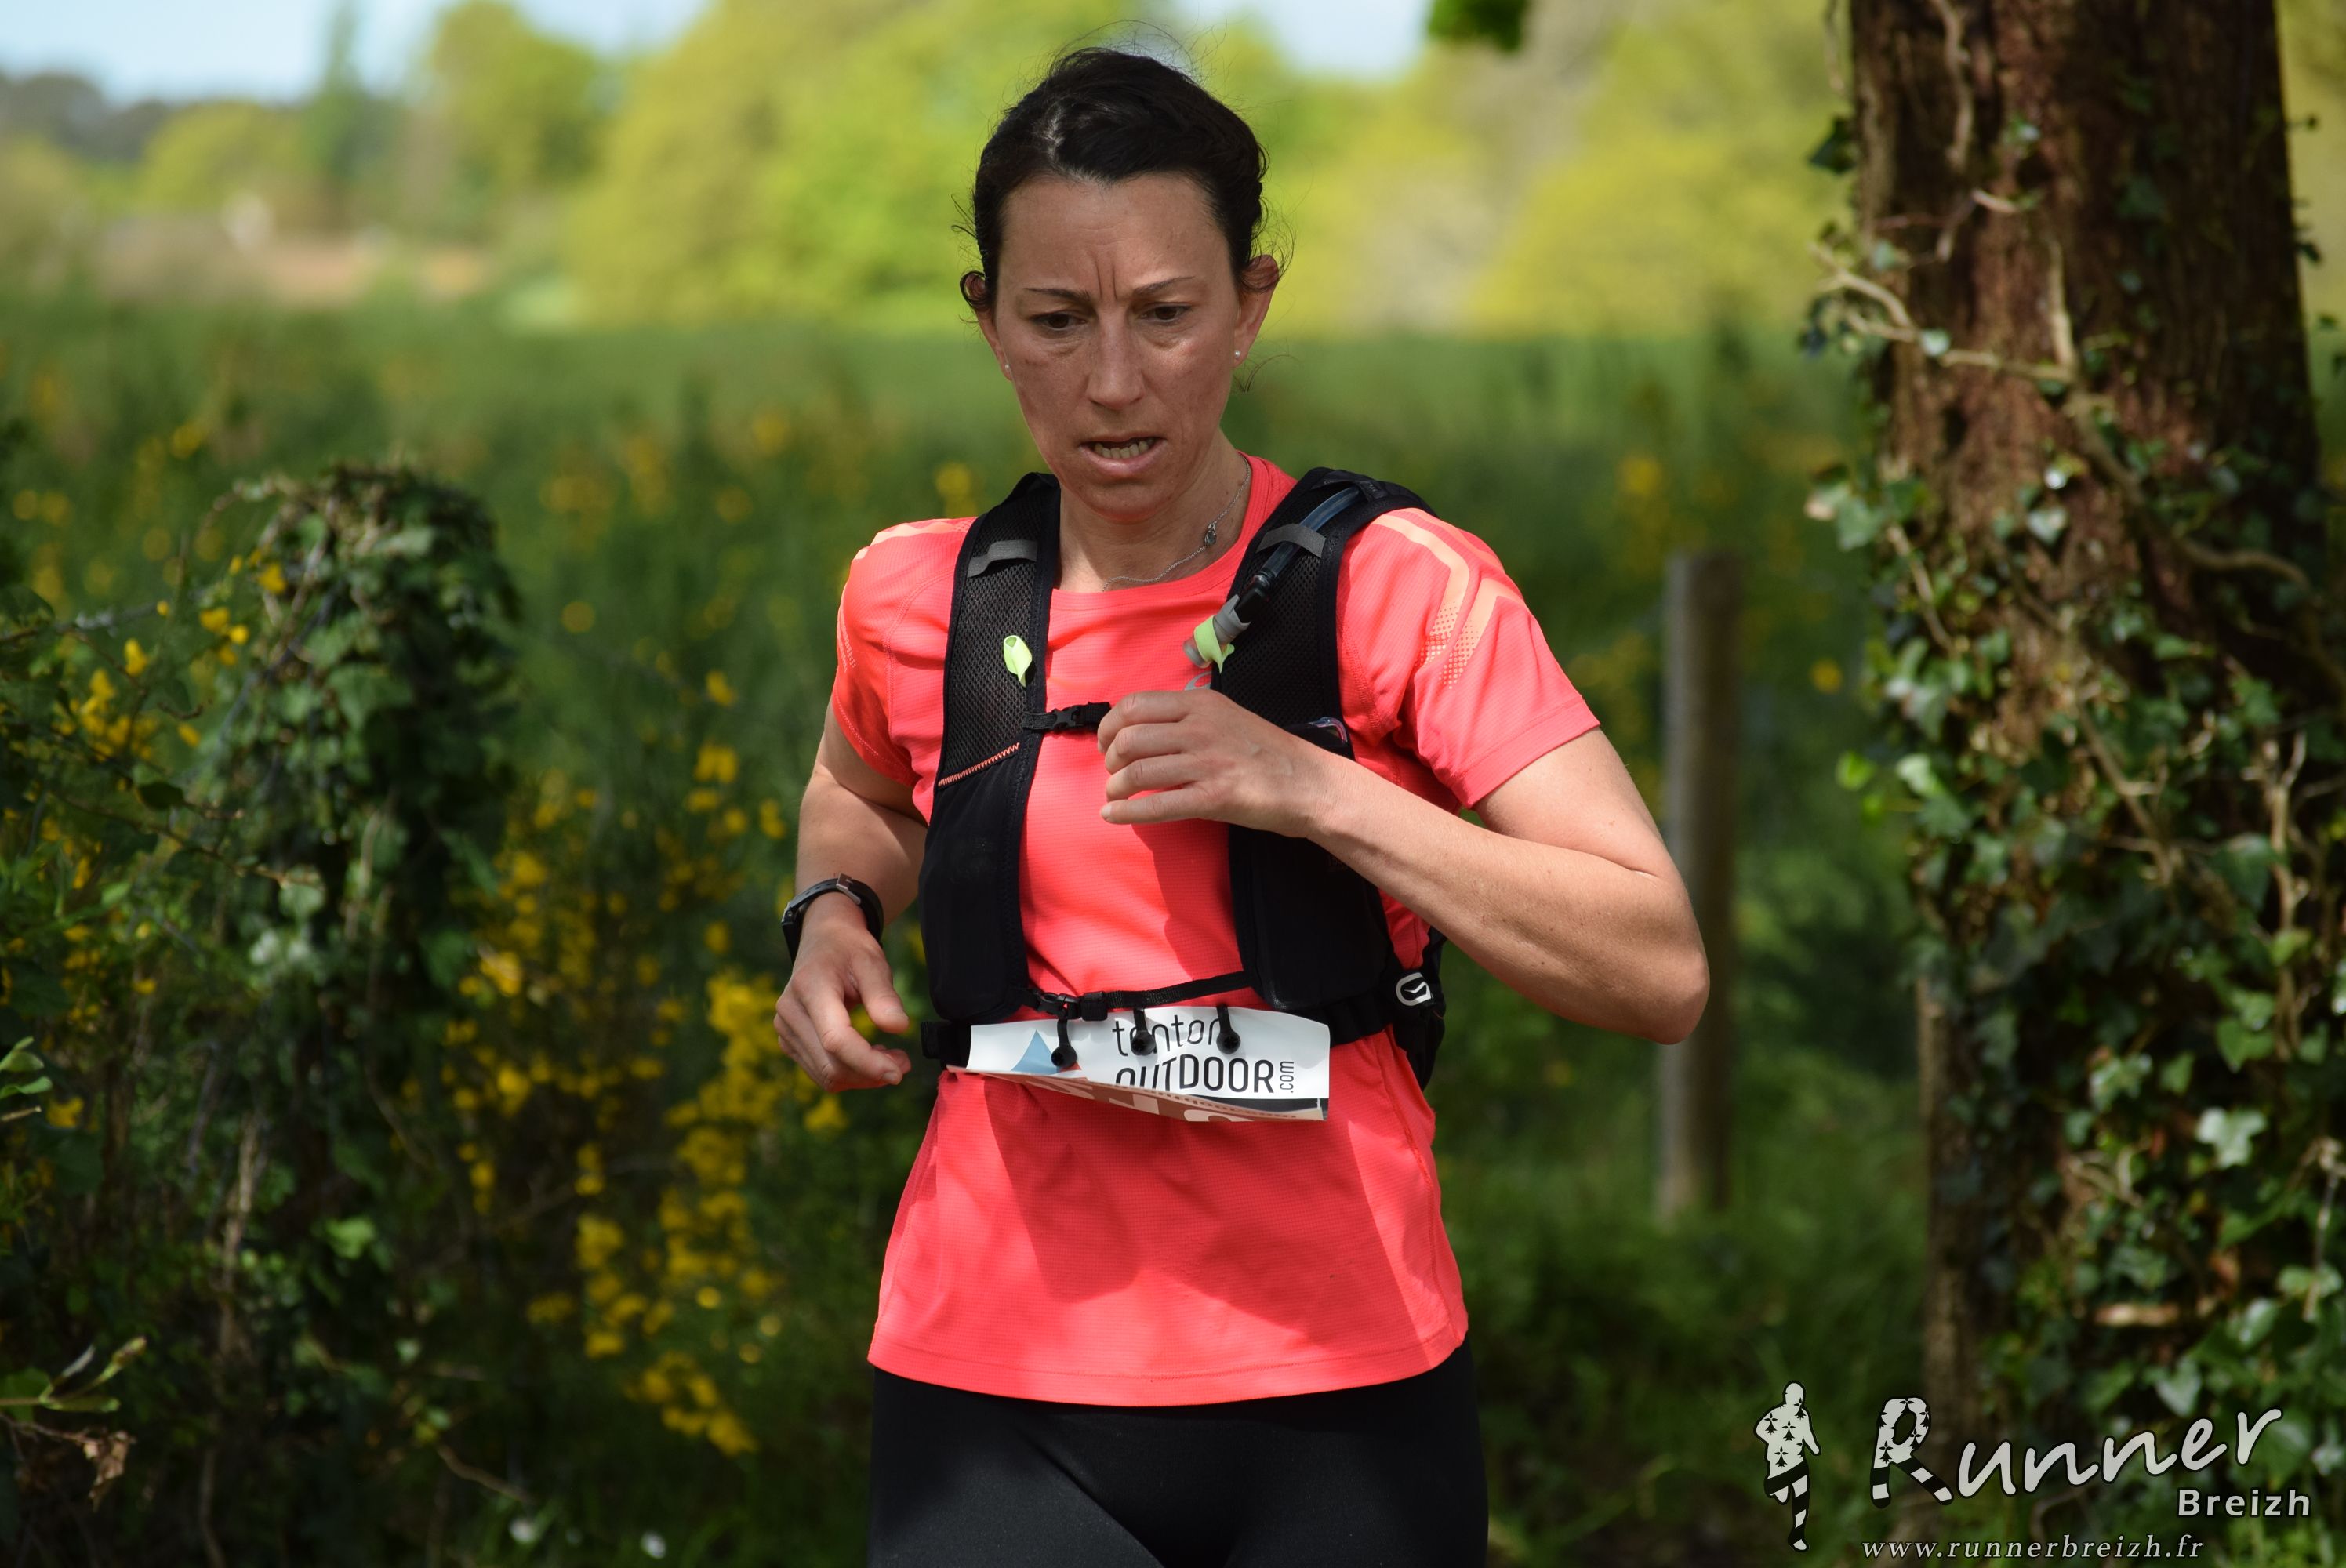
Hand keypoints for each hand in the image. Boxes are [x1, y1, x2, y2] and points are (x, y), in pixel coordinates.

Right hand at [773, 897, 911, 1090]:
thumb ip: (883, 996)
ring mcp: (785, 1029)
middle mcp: (790, 1012)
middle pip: (831, 1065)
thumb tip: (899, 1027)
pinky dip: (849, 1073)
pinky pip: (821, 1072)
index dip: (867, 1062)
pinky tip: (868, 1055)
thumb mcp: (872, 963)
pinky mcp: (789, 1041)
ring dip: (862, 1077)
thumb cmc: (849, 950)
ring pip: (827, 1075)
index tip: (898, 1073)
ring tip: (889, 1056)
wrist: (823, 941)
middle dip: (870, 1074)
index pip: (836, 1039)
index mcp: (810, 987)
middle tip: (904, 1062)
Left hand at [1095, 688, 1336, 834]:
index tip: (1107, 743)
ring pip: (1138, 771)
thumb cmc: (1267, 752)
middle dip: (1111, 759)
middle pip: (1130, 738)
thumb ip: (1189, 717)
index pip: (1135, 705)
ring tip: (1115, 795)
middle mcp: (1200, 728)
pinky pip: (1156, 806)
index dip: (1110, 725)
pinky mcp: (1213, 798)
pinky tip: (1112, 815)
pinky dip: (1126, 812)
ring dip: (1116, 787)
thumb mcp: (1227, 716)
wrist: (1308, 783)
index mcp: (1201, 704)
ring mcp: (1206, 763)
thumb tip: (1145, 728)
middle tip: (1113, 772)